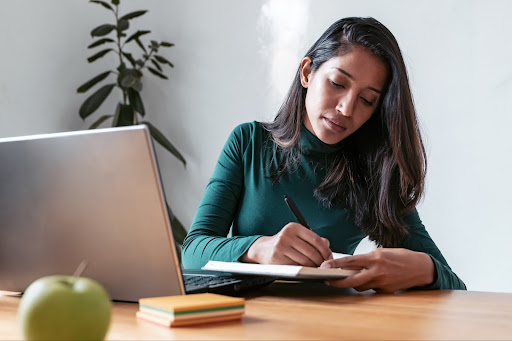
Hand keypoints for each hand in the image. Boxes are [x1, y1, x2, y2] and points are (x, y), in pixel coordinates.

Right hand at [240, 223, 331, 266]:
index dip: (325, 250)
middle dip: (320, 261)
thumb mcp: (297, 236)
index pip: (316, 239)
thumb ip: (312, 239)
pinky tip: (305, 269)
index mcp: (294, 227)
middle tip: (324, 265)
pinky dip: (303, 270)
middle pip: (311, 251)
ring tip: (316, 268)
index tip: (329, 257)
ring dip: (313, 267)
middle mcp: (287, 235)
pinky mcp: (277, 258)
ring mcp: (281, 246)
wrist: (263, 249)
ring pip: (305, 261)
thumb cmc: (284, 243)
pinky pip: (296, 266)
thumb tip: (327, 246)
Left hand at [320, 248, 434, 292]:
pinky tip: (369, 280)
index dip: (335, 264)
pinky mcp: (386, 290)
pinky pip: (371, 289)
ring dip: (353, 283)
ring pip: (360, 286)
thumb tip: (351, 264)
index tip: (324, 267)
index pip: (350, 261)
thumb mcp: (382, 252)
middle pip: (351, 280)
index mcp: (375, 257)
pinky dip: (367, 285)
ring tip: (347, 278)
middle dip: (337, 282)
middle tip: (327, 280)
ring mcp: (382, 282)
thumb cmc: (401, 256)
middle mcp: (377, 271)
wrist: (421, 267)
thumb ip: (367, 259)